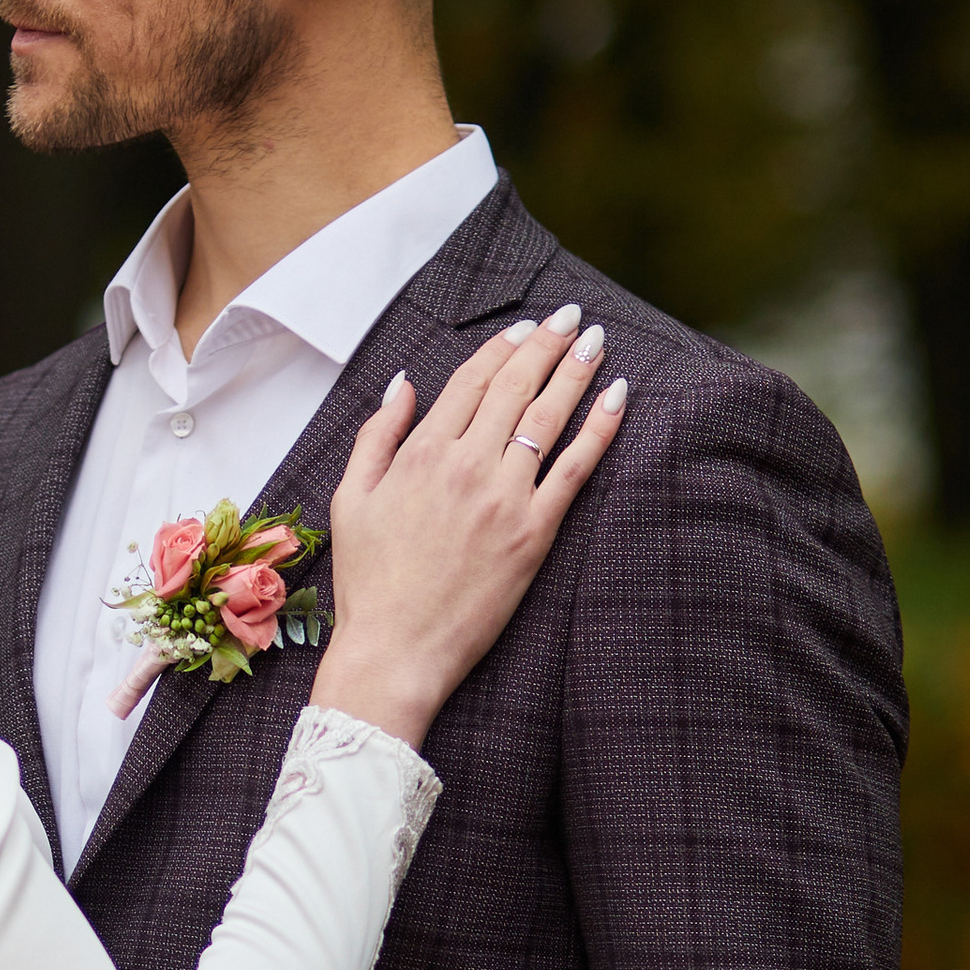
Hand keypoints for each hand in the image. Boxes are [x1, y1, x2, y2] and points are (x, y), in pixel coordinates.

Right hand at [313, 306, 625, 747]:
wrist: (395, 651)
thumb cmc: (368, 583)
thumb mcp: (352, 499)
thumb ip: (377, 435)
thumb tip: (403, 383)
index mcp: (421, 453)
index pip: (472, 380)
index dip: (503, 347)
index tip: (526, 328)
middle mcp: (466, 464)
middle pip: (516, 385)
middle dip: (549, 344)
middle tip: (573, 318)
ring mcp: (504, 496)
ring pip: (549, 416)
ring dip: (577, 370)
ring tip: (597, 341)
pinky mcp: (534, 532)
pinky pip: (576, 467)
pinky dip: (600, 427)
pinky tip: (618, 397)